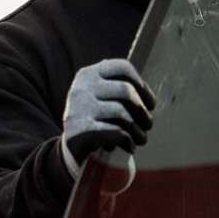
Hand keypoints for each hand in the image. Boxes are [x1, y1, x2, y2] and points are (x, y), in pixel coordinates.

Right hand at [59, 59, 156, 178]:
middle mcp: (82, 87)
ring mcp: (79, 108)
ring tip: (141, 139)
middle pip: (126, 91)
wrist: (68, 149)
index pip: (122, 67)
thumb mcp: (101, 99)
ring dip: (138, 130)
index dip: (142, 85)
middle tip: (148, 125)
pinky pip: (116, 132)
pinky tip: (129, 147)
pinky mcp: (81, 130)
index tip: (150, 103)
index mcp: (89, 74)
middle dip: (143, 111)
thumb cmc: (94, 121)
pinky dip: (128, 141)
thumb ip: (119, 90)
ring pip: (122, 114)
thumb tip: (150, 99)